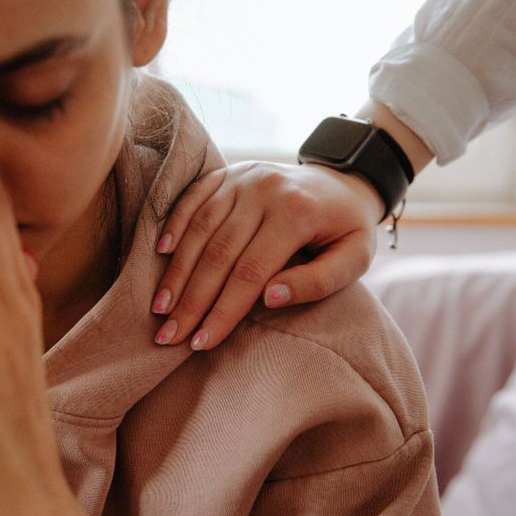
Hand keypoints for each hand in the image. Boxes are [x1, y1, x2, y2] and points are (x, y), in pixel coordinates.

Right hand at [151, 161, 380, 350]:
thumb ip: (317, 281)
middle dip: (191, 300)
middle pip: (218, 253)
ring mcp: (243, 177)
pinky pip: (193, 197)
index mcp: (297, 213)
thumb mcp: (354, 258)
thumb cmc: (347, 229)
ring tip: (160, 308)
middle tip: (169, 336)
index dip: (223, 311)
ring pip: (200, 228)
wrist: (345, 180)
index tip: (201, 343)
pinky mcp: (229, 172)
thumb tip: (270, 299)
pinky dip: (175, 224)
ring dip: (176, 271)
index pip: (250, 272)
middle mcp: (265, 190)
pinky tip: (161, 253)